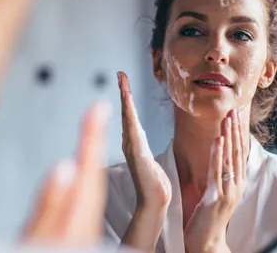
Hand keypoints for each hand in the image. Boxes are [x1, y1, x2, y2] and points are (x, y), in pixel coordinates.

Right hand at [20, 101, 110, 245]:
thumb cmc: (37, 251)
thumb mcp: (38, 236)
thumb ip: (51, 206)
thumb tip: (67, 168)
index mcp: (74, 220)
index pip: (86, 172)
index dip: (91, 138)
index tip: (98, 109)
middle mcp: (83, 225)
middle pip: (92, 178)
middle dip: (94, 142)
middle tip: (98, 110)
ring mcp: (82, 233)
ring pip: (90, 192)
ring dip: (91, 160)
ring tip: (91, 133)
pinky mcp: (79, 239)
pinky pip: (84, 206)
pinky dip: (84, 184)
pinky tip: (80, 176)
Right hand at [118, 71, 171, 212]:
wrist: (155, 203)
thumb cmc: (154, 184)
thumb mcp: (149, 158)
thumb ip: (142, 146)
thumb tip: (138, 134)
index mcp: (133, 142)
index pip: (128, 115)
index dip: (126, 97)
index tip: (124, 79)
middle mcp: (130, 143)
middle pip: (125, 112)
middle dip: (123, 91)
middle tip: (121, 73)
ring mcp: (132, 149)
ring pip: (128, 118)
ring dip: (126, 100)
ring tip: (124, 83)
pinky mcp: (138, 155)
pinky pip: (133, 131)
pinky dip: (130, 117)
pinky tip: (129, 106)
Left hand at [184, 110, 245, 252]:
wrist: (207, 243)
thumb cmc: (208, 218)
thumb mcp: (218, 193)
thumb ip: (221, 176)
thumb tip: (220, 157)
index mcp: (238, 183)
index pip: (240, 152)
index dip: (239, 133)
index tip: (236, 115)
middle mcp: (237, 185)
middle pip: (238, 152)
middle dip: (235, 130)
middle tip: (234, 110)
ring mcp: (228, 192)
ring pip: (229, 158)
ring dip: (228, 137)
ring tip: (227, 119)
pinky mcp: (216, 197)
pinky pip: (217, 172)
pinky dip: (217, 154)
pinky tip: (218, 140)